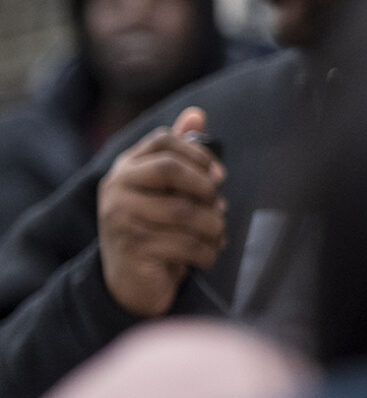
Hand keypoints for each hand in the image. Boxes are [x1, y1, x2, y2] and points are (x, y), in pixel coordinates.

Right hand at [97, 107, 225, 317]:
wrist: (130, 283)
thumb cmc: (156, 229)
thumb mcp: (166, 191)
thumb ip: (180, 153)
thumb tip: (196, 114)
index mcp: (126, 168)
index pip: (163, 140)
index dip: (198, 153)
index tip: (219, 175)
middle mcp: (116, 189)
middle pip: (169, 170)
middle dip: (205, 189)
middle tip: (219, 207)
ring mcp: (121, 219)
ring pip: (184, 212)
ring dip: (213, 227)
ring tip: (216, 236)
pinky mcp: (133, 248)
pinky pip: (186, 244)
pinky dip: (207, 252)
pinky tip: (206, 256)